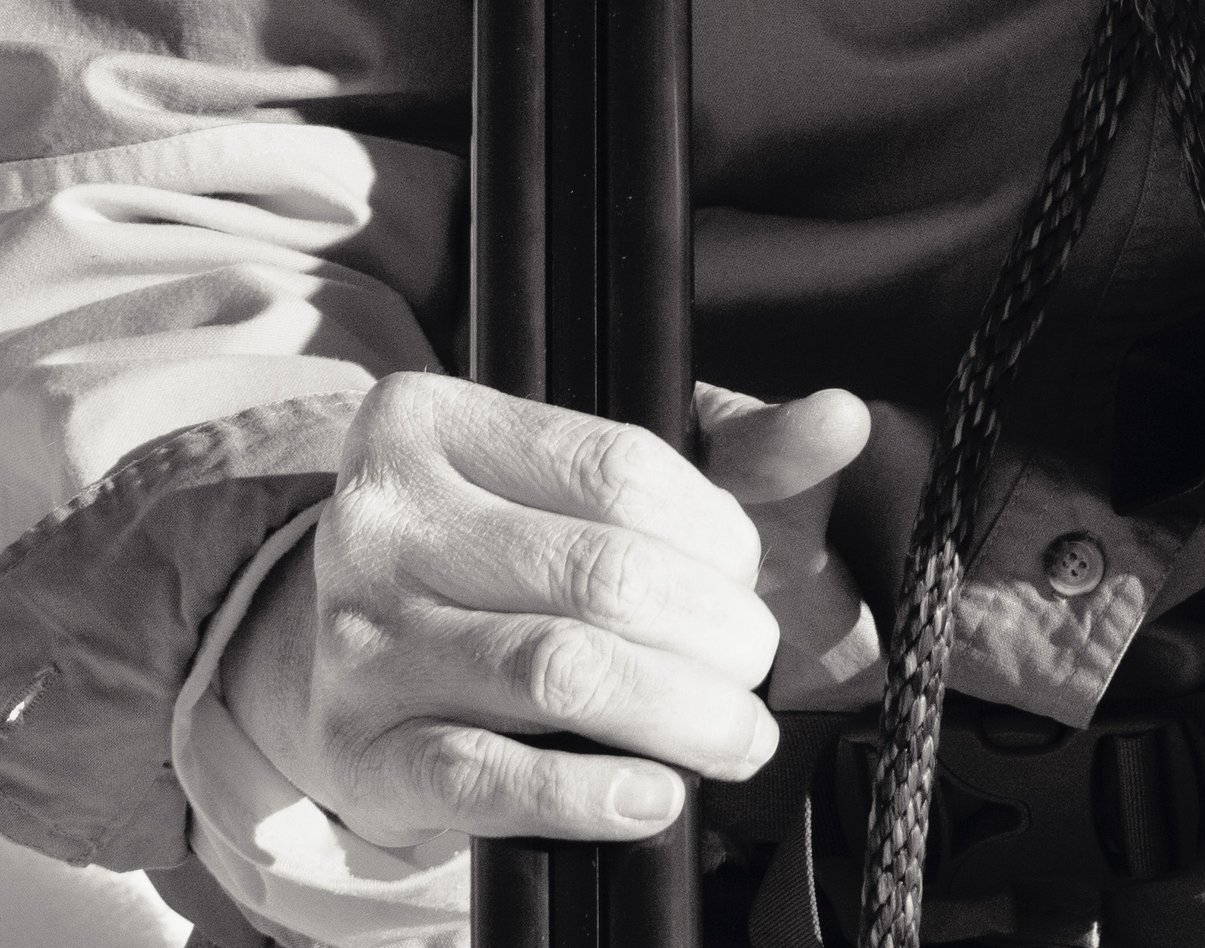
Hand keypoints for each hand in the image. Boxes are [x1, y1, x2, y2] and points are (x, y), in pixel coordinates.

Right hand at [222, 372, 871, 849]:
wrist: (355, 651)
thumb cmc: (507, 544)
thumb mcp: (606, 476)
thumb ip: (734, 450)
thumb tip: (841, 417)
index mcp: (434, 418)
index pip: (615, 467)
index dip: (712, 531)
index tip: (747, 572)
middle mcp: (382, 518)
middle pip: (597, 574)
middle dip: (713, 632)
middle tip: (756, 663)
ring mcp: (360, 638)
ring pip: (555, 672)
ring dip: (678, 713)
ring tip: (738, 735)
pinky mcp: (358, 751)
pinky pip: (487, 778)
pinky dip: (587, 793)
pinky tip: (654, 795)